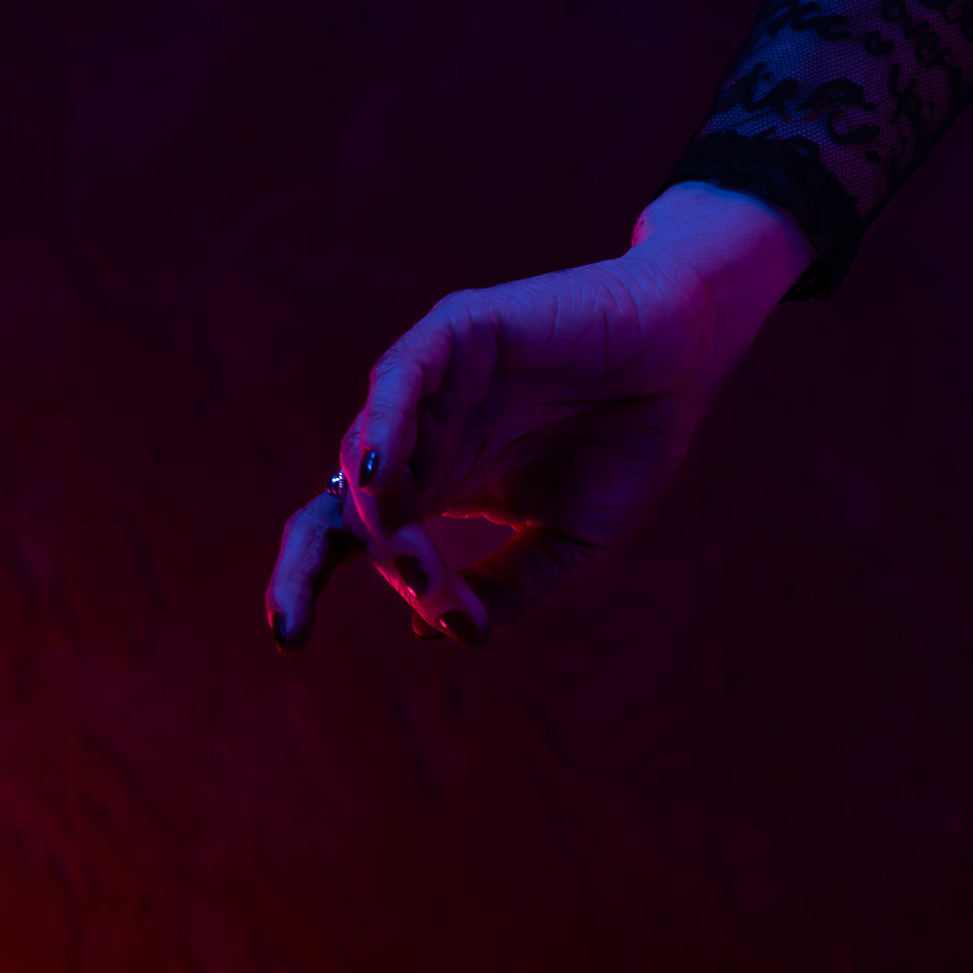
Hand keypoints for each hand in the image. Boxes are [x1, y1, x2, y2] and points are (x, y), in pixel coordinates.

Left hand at [264, 183, 812, 649]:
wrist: (684, 362)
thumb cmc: (628, 446)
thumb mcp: (566, 544)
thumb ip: (505, 588)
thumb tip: (431, 629)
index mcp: (438, 488)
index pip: (351, 537)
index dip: (306, 580)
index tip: (288, 638)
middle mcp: (421, 440)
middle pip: (334, 504)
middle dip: (301, 565)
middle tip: (294, 623)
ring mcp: (432, 387)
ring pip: (364, 457)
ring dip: (381, 522)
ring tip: (418, 568)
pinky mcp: (455, 334)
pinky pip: (397, 379)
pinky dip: (384, 426)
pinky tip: (385, 474)